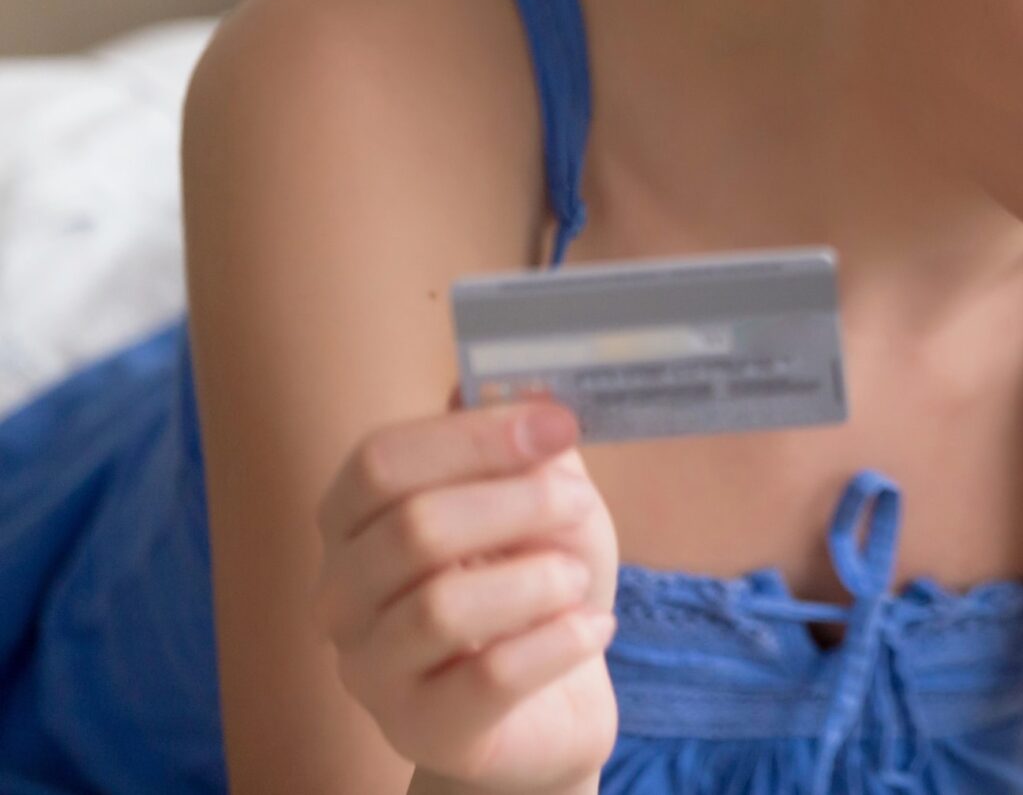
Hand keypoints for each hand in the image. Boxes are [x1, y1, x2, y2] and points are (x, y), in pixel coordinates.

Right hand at [313, 385, 620, 791]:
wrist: (552, 702)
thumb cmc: (535, 586)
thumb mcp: (542, 502)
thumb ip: (530, 446)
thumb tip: (531, 383)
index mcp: (355, 522)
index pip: (381, 461)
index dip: (475, 436)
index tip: (559, 425)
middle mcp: (341, 596)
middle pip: (411, 527)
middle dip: (518, 504)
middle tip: (580, 505)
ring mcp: (371, 670)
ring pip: (441, 607)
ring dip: (537, 579)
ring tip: (575, 579)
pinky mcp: (423, 730)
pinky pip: (488, 676)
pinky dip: (558, 641)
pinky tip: (591, 628)